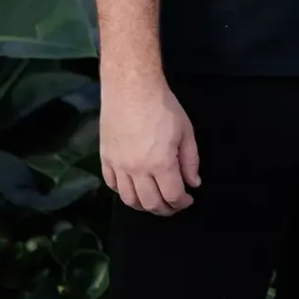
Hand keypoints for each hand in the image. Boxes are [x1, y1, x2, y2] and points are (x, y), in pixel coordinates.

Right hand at [99, 75, 199, 215]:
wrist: (132, 89)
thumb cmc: (163, 107)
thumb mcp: (186, 131)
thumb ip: (190, 161)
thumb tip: (193, 183)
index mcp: (161, 164)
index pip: (172, 196)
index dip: (182, 203)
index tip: (188, 200)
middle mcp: (137, 170)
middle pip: (150, 203)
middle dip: (165, 209)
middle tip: (173, 205)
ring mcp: (118, 166)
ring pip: (128, 199)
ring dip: (143, 206)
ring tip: (154, 201)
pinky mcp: (105, 159)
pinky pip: (112, 185)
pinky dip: (124, 192)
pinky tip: (134, 188)